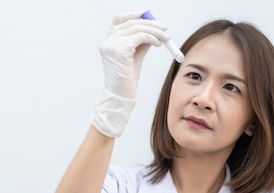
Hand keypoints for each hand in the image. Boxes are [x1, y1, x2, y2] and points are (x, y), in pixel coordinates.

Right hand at [91, 10, 168, 137]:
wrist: (121, 98)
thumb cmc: (127, 81)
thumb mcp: (135, 56)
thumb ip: (141, 42)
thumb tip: (153, 29)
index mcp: (108, 43)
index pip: (118, 19)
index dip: (133, 14)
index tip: (148, 15)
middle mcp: (107, 42)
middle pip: (131, 22)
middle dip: (150, 23)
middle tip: (165, 28)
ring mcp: (111, 45)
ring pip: (138, 28)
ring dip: (155, 31)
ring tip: (166, 38)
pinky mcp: (120, 50)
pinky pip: (141, 36)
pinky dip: (153, 38)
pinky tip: (159, 44)